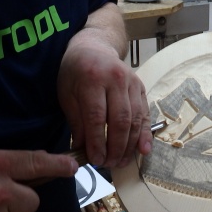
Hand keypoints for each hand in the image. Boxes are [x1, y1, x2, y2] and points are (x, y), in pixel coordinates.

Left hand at [57, 39, 151, 168]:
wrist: (94, 47)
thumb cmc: (75, 72)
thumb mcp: (67, 94)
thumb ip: (76, 121)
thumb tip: (83, 150)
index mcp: (93, 79)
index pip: (97, 117)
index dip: (97, 142)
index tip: (95, 160)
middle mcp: (116, 80)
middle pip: (120, 120)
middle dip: (115, 147)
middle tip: (109, 164)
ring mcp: (132, 83)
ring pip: (135, 119)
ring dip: (130, 145)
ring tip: (122, 162)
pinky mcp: (141, 87)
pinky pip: (145, 114)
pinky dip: (145, 134)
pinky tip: (143, 150)